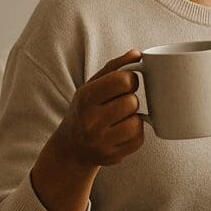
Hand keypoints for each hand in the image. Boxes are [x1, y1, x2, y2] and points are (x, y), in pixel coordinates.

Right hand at [50, 49, 145, 168]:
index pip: (123, 80)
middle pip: (132, 102)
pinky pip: (139, 139)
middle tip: (120, 104)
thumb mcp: (92, 86)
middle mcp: (90, 120)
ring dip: (134, 118)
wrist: (71, 148)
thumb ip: (115, 67)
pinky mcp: (112, 156)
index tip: (125, 85)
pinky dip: (135, 134)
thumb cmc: (86, 110)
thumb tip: (137, 54)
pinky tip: (121, 132)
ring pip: (137, 122)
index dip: (130, 80)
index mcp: (85, 97)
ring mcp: (100, 142)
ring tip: (120, 119)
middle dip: (130, 100)